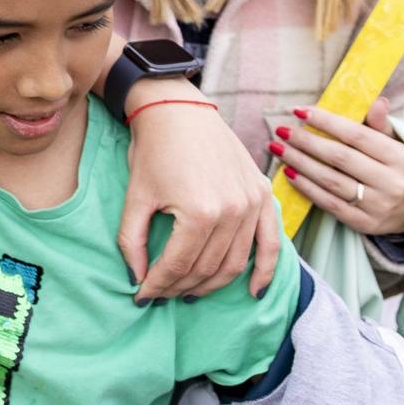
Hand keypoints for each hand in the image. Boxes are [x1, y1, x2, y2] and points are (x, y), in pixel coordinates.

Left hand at [122, 91, 279, 300]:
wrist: (177, 108)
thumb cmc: (153, 150)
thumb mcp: (135, 198)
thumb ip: (132, 242)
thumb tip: (136, 280)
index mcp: (199, 213)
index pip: (178, 266)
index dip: (156, 285)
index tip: (141, 296)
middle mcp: (232, 211)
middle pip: (207, 268)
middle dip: (180, 287)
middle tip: (161, 294)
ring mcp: (252, 203)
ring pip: (235, 262)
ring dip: (211, 284)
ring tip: (189, 292)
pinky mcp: (262, 194)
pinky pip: (271, 242)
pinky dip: (264, 270)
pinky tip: (253, 291)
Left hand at [274, 98, 403, 235]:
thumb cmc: (397, 168)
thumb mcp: (396, 144)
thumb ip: (381, 124)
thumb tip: (377, 102)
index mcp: (400, 158)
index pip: (357, 135)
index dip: (326, 121)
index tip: (299, 110)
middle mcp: (391, 183)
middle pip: (340, 158)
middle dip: (306, 142)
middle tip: (282, 130)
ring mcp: (378, 206)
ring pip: (330, 181)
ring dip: (299, 163)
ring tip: (278, 149)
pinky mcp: (364, 223)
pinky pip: (329, 203)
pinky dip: (306, 187)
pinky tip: (288, 173)